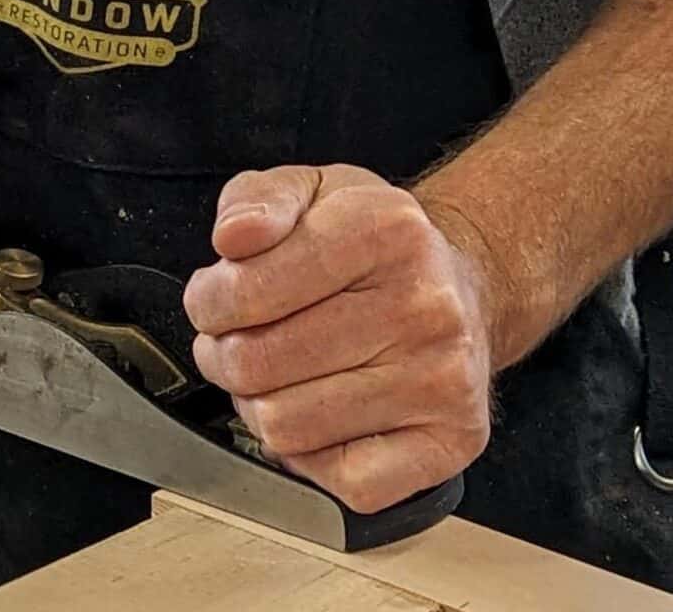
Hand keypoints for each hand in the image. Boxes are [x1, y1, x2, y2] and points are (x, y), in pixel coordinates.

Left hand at [183, 165, 498, 515]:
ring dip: (257, 407)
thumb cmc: (376, 245)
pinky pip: (344, 482)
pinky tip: (317, 416)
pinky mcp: (452, 441)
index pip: (250, 289)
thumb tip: (233, 238)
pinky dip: (313, 458)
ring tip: (271, 377)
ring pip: (289, 428)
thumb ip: (259, 199)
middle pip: (260, 364)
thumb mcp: (314, 189)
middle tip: (231, 342)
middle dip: (223, 355)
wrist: (464, 290)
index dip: (208, 302)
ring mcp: (443, 380)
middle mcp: (425, 306)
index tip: (210, 300)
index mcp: (387, 229)